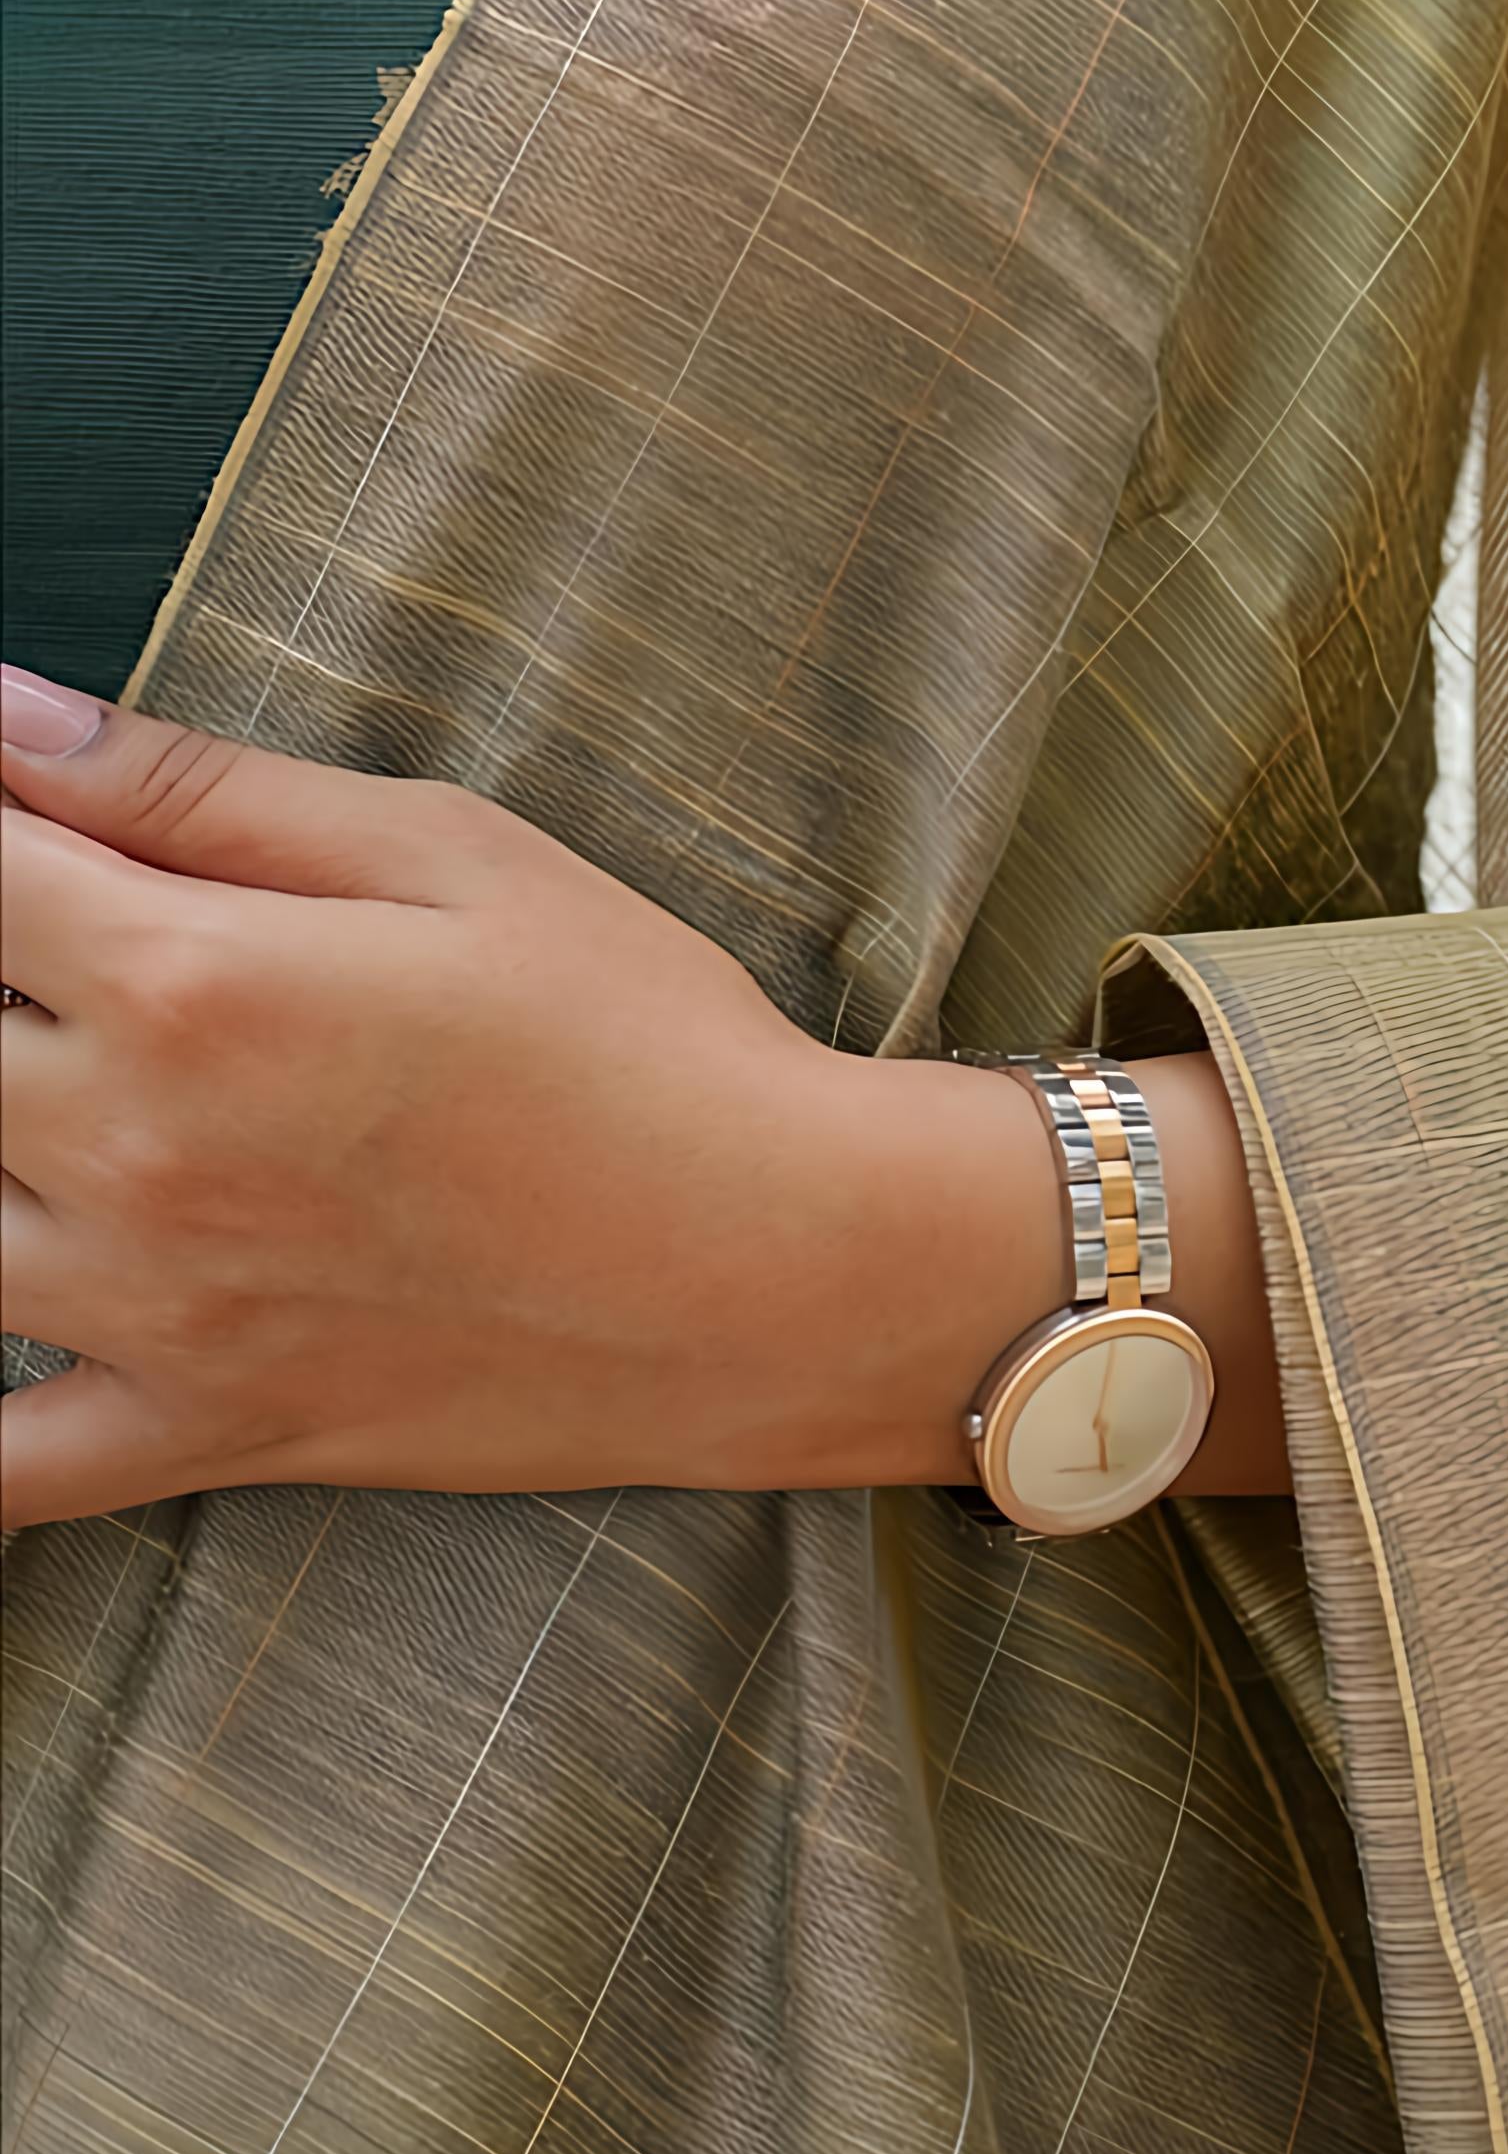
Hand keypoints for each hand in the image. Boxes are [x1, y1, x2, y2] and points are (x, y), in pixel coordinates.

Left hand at [0, 666, 1280, 1527]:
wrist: (783, 1266)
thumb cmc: (643, 1035)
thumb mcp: (448, 854)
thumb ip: (199, 790)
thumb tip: (7, 721)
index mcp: (192, 985)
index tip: (25, 825)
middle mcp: (133, 1153)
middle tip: (74, 964)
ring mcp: (154, 1313)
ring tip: (67, 1092)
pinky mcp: (204, 1432)